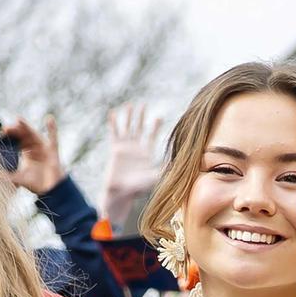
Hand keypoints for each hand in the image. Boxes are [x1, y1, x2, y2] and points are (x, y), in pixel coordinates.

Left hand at [5, 115, 64, 195]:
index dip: (11, 134)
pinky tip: (49, 119)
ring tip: (19, 120)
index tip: (3, 131)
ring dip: (26, 127)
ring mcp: (44, 148)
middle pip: (24, 134)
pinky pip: (53, 138)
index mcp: (27, 152)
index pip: (18, 139)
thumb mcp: (20, 179)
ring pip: (34, 134)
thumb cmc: (37, 184)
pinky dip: (52, 129)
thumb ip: (8, 177)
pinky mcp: (52, 151)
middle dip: (16, 129)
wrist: (51, 190)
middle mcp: (35, 148)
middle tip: (7, 128)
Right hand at [102, 102, 163, 226]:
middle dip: (141, 117)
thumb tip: (182, 166)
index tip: (159, 116)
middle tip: (144, 105)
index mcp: (146, 153)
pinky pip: (114, 133)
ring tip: (129, 105)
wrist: (122, 191)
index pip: (151, 136)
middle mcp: (136, 148)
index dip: (154, 126)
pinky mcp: (115, 149)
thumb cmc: (139, 187)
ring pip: (127, 128)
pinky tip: (112, 113)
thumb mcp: (156, 176)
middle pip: (139, 128)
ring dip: (128, 117)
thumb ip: (167, 170)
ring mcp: (125, 148)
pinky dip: (114, 123)